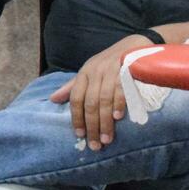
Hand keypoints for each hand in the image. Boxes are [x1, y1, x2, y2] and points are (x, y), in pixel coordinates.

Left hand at [49, 34, 153, 149]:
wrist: (136, 44)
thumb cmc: (110, 62)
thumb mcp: (89, 71)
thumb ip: (72, 86)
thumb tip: (52, 99)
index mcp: (84, 73)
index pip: (76, 98)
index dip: (76, 117)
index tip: (79, 135)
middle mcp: (95, 72)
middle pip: (90, 103)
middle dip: (91, 126)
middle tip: (96, 145)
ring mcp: (110, 70)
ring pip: (104, 99)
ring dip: (105, 121)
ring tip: (107, 139)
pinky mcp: (126, 70)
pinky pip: (120, 89)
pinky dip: (118, 103)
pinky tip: (118, 118)